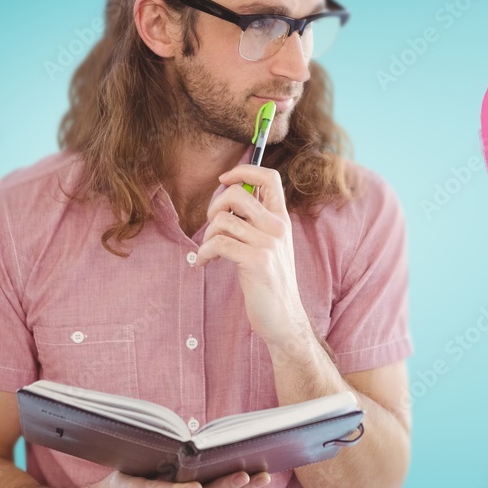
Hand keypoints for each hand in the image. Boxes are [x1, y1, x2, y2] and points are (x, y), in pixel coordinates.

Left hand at [194, 164, 311, 348]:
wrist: (284, 318)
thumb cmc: (270, 282)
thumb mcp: (272, 245)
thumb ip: (257, 221)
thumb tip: (230, 195)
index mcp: (282, 219)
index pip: (270, 177)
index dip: (244, 169)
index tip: (224, 179)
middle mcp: (278, 227)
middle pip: (237, 192)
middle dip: (215, 205)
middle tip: (212, 225)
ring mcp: (268, 244)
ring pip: (222, 219)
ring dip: (207, 235)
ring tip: (208, 251)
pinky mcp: (255, 262)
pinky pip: (218, 243)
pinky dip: (204, 253)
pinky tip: (203, 264)